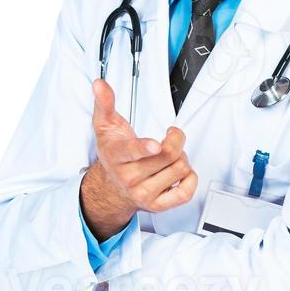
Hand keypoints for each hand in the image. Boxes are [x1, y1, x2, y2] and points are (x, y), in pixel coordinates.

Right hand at [79, 78, 197, 239]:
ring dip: (181, 157)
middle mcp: (129, 178)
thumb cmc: (114, 154)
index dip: (145, 147)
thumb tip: (99, 84)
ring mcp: (143, 193)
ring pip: (180, 169)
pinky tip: (179, 171)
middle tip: (171, 135)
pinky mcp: (157, 206)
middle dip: (176, 139)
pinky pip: (185, 192)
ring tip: (170, 155)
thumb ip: (105, 103)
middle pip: (167, 155)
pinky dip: (190, 178)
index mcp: (116, 156)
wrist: (111, 187)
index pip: (131, 152)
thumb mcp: (105, 126)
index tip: (155, 144)